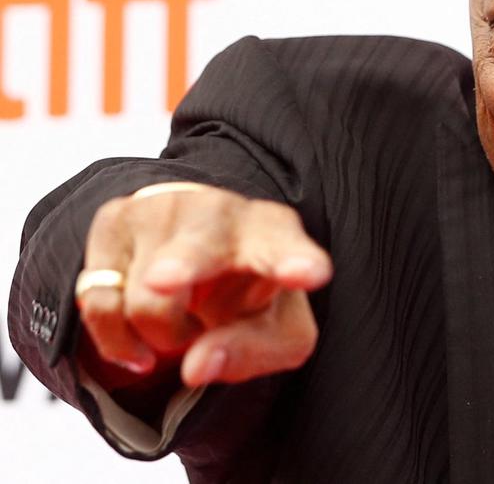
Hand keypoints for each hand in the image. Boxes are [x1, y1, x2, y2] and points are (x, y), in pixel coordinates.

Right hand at [76, 182, 332, 388]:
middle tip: (167, 281)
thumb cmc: (249, 298)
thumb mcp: (274, 336)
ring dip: (159, 333)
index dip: (295, 262)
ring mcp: (164, 209)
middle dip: (184, 263)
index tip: (311, 274)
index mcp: (276, 234)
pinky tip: (139, 338)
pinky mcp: (116, 218)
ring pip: (143, 296)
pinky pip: (99, 299)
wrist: (200, 254)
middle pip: (201, 246)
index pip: (286, 249)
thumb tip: (195, 368)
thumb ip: (248, 354)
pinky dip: (116, 335)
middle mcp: (222, 212)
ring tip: (183, 325)